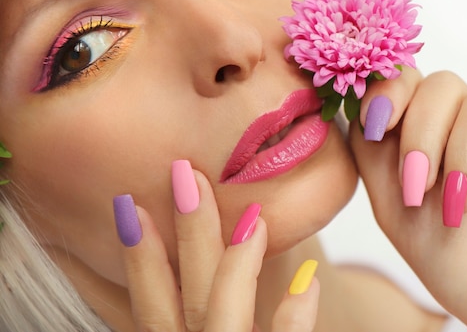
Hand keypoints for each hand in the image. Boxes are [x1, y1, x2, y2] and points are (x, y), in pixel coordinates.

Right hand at [114, 160, 318, 331]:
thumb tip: (189, 266)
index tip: (130, 206)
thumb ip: (190, 316)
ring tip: (254, 217)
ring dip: (234, 265)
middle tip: (184, 175)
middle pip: (184, 299)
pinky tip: (311, 278)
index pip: (149, 308)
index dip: (138, 260)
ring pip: (219, 317)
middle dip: (184, 237)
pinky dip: (292, 316)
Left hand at [350, 69, 466, 330]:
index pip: (408, 80)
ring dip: (465, 152)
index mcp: (431, 131)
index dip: (389, 93)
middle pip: (440, 85)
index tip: (378, 126)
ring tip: (463, 202)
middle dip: (422, 136)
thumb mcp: (391, 203)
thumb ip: (370, 149)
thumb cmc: (453, 258)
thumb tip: (354, 101)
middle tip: (421, 187)